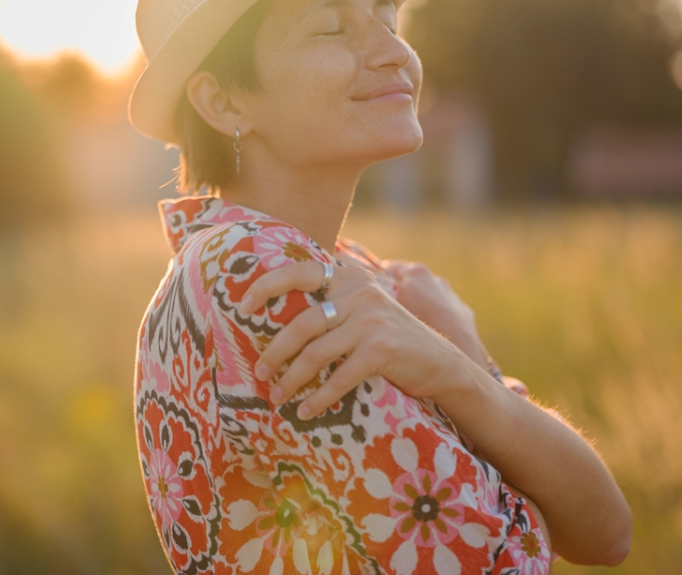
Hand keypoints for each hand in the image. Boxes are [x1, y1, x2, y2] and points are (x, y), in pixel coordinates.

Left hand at [238, 260, 473, 419]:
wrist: (438, 361)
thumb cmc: (388, 337)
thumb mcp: (362, 306)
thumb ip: (332, 300)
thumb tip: (276, 314)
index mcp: (348, 276)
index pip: (300, 271)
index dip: (267, 285)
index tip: (243, 305)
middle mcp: (359, 293)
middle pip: (301, 322)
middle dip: (274, 351)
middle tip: (259, 372)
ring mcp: (371, 321)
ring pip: (315, 353)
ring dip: (291, 379)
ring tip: (277, 397)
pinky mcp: (381, 351)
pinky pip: (339, 377)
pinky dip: (319, 397)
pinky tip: (306, 411)